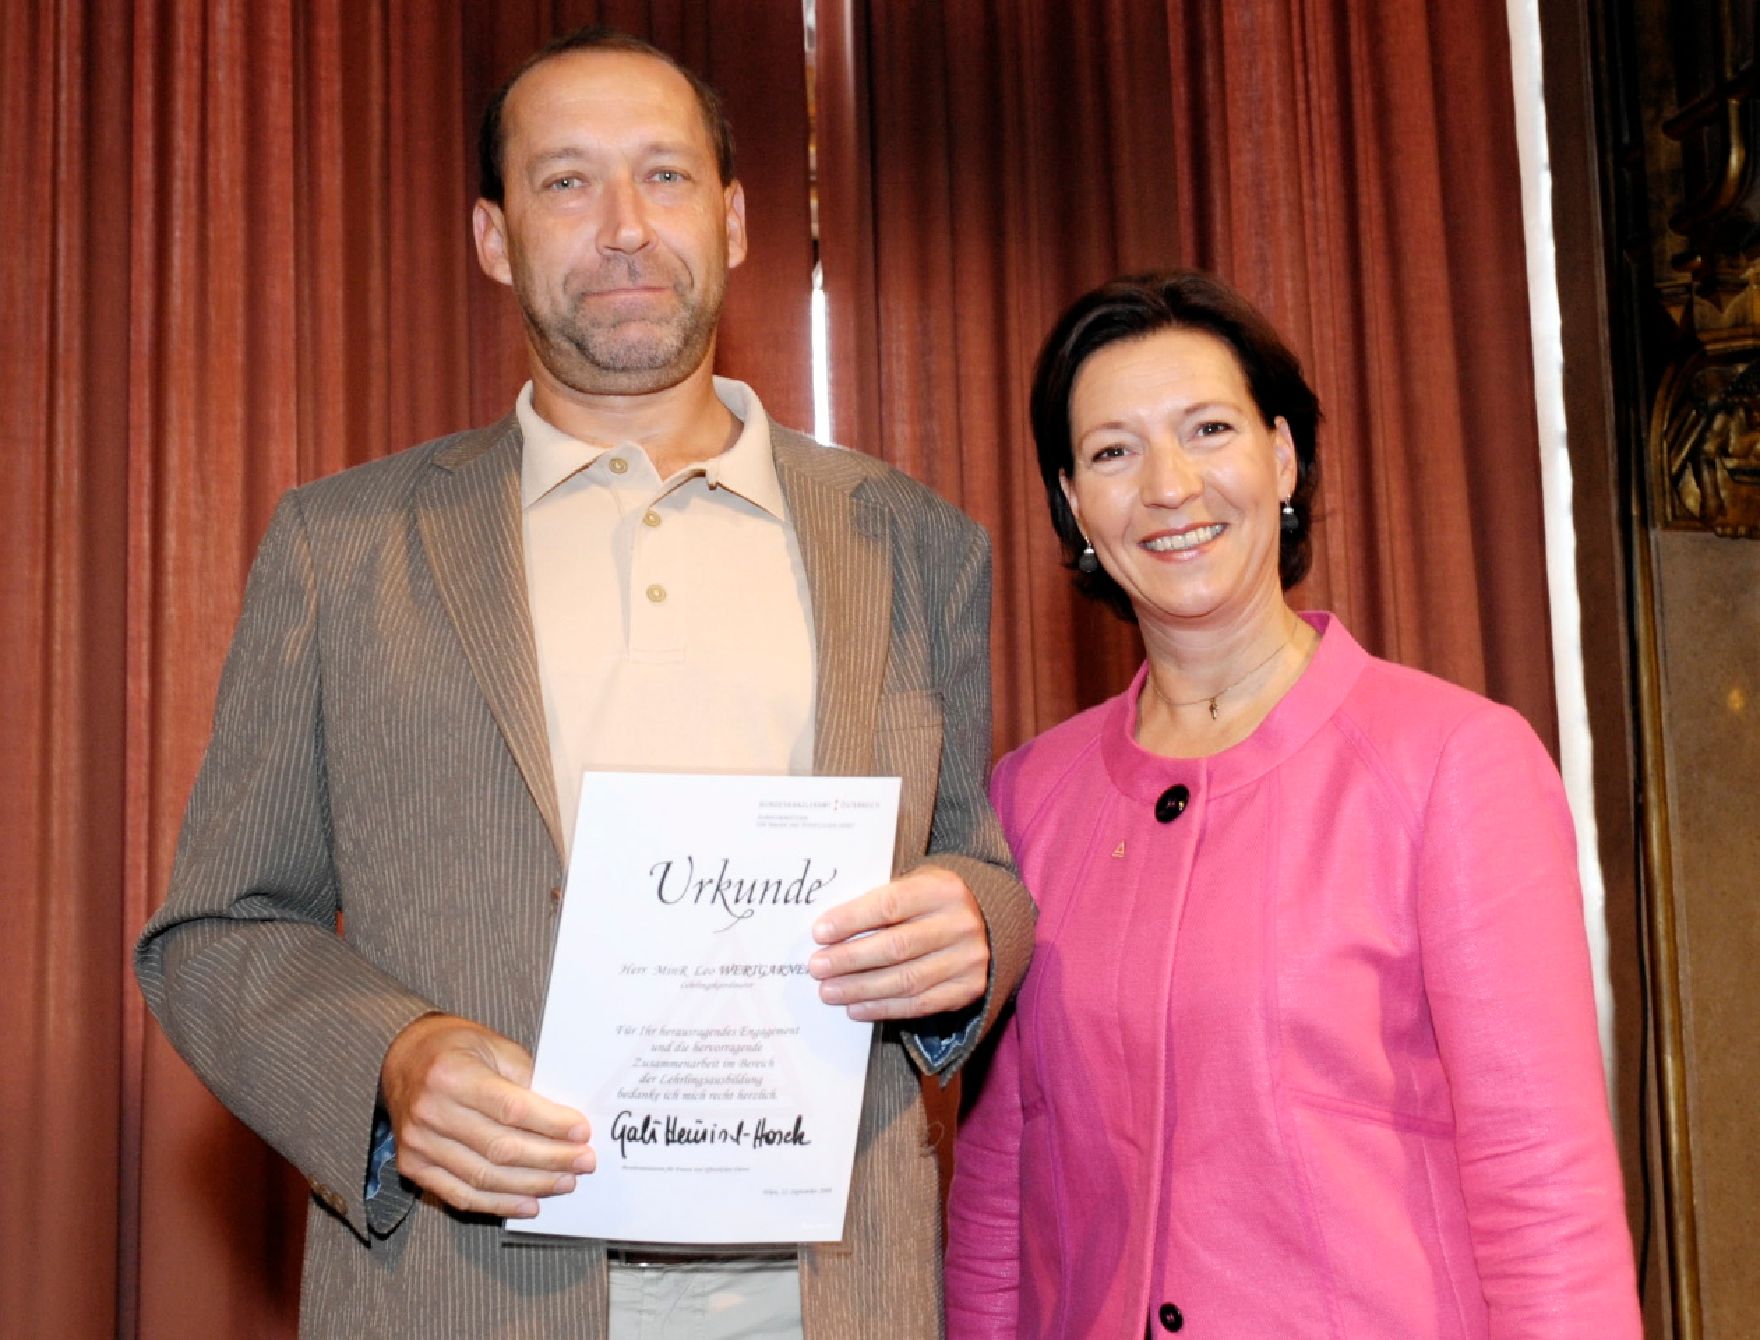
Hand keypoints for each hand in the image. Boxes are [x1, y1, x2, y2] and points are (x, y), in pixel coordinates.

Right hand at [379, 1013, 593, 1218]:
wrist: (403, 1057)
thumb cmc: (457, 1048)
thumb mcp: (495, 1047)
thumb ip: (527, 1081)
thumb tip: (565, 1121)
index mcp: (453, 1074)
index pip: (512, 1109)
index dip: (551, 1124)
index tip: (582, 1133)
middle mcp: (431, 1111)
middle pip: (501, 1148)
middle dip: (550, 1159)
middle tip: (584, 1162)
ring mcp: (418, 1144)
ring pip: (485, 1177)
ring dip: (531, 1185)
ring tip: (565, 1182)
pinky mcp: (413, 1167)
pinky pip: (461, 1195)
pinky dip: (498, 1204)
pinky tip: (529, 1203)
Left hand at [807, 864, 988, 1020]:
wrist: (990, 921)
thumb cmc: (934, 902)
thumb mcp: (916, 885)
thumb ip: (881, 903)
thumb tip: (828, 933)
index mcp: (943, 890)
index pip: (890, 905)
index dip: (852, 920)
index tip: (819, 933)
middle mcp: (960, 924)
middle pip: (896, 947)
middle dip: (850, 959)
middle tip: (818, 967)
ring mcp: (968, 959)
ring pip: (906, 980)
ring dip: (861, 989)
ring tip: (829, 992)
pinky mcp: (969, 989)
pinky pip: (920, 1005)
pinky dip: (884, 1008)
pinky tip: (856, 1008)